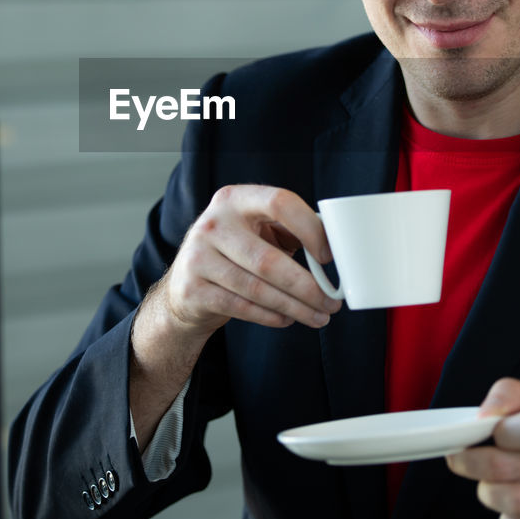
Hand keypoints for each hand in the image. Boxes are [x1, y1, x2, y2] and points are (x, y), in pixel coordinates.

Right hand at [156, 184, 341, 339]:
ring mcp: (198, 257)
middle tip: (331, 302)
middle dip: (307, 286)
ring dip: (295, 306)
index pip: (279, 202)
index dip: (309, 228)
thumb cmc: (235, 253)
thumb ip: (292, 230)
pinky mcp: (193, 290)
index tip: (329, 256)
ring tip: (318, 316)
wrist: (185, 285)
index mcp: (234, 199)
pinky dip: (271, 316)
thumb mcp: (259, 231)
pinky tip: (288, 319)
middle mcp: (213, 224)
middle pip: (268, 259)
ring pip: (258, 289)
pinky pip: (242, 307)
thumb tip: (334, 247)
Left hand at [445, 378, 519, 518]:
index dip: (496, 431)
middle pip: (508, 469)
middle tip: (459, 459)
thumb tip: (483, 414)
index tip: (480, 431)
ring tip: (489, 483)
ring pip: (513, 503)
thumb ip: (510, 394)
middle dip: (472, 464)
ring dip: (489, 494)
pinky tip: (513, 508)